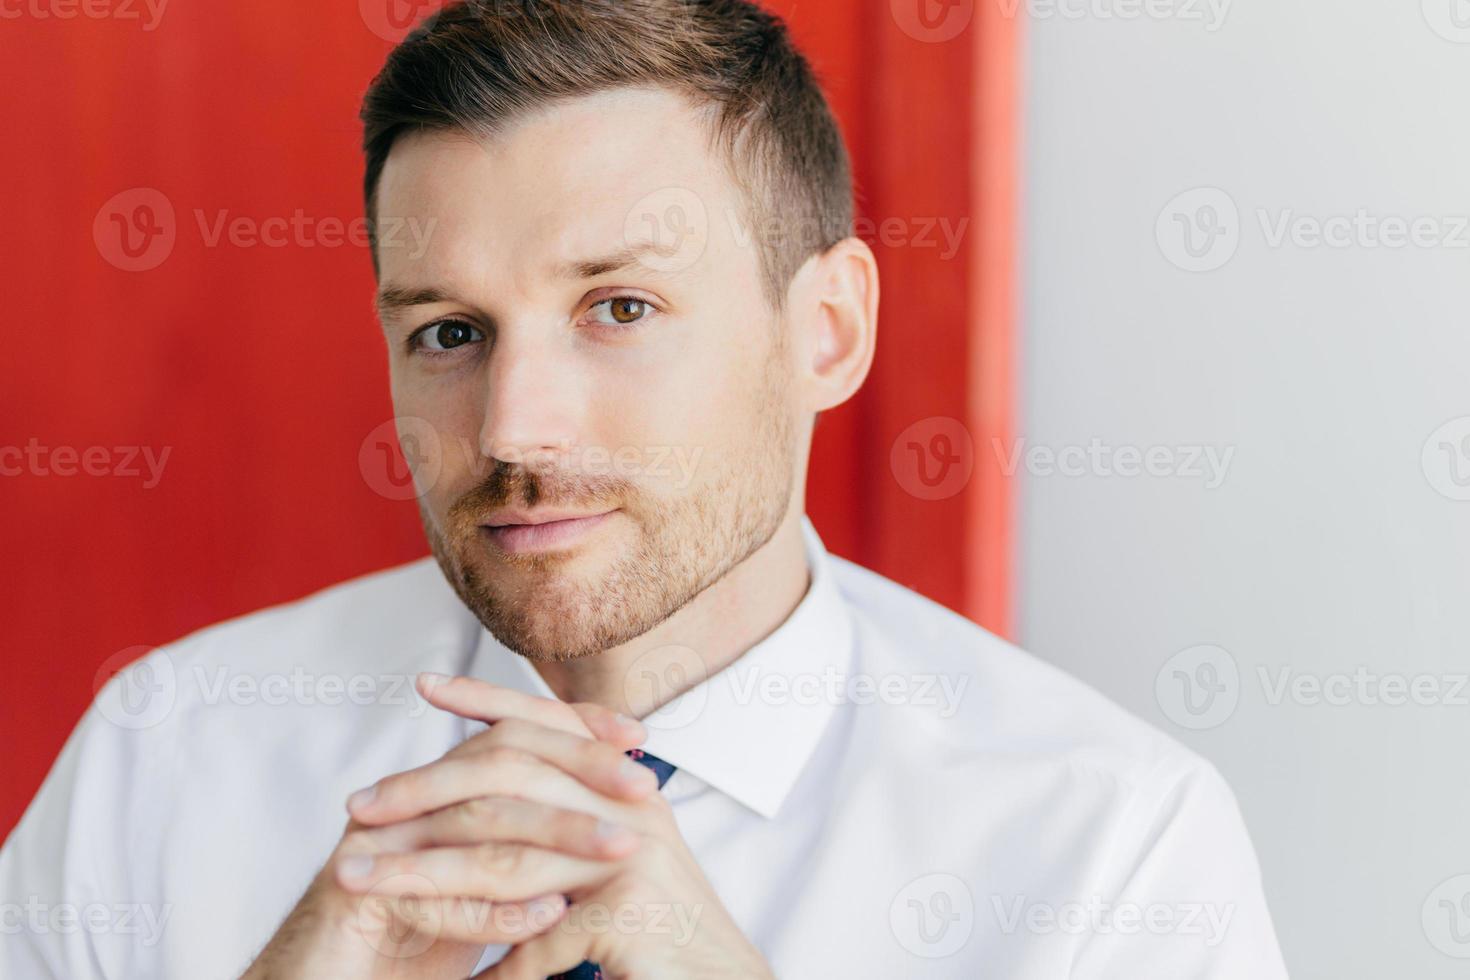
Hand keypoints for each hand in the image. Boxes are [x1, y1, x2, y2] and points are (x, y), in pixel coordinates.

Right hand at [239, 679, 644, 979]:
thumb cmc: (413, 945)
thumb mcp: (488, 888)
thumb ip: (532, 847)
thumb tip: (613, 812)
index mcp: (434, 791)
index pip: (512, 736)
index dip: (575, 732)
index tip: (639, 742)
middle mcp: (405, 803)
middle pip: (499, 761)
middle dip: (578, 772)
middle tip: (644, 790)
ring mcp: (375, 843)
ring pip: (475, 822)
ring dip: (556, 835)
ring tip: (620, 849)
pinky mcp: (353, 892)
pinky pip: (431, 891)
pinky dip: (494, 909)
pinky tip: (548, 914)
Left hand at [340, 675, 775, 978]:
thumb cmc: (657, 934)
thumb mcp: (608, 863)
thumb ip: (562, 823)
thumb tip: (489, 788)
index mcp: (623, 787)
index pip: (549, 724)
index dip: (488, 699)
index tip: (426, 685)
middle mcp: (632, 806)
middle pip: (508, 781)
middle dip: (423, 791)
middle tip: (357, 807)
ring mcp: (631, 856)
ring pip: (502, 860)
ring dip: (418, 875)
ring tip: (355, 882)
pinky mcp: (627, 914)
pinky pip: (534, 936)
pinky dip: (492, 966)